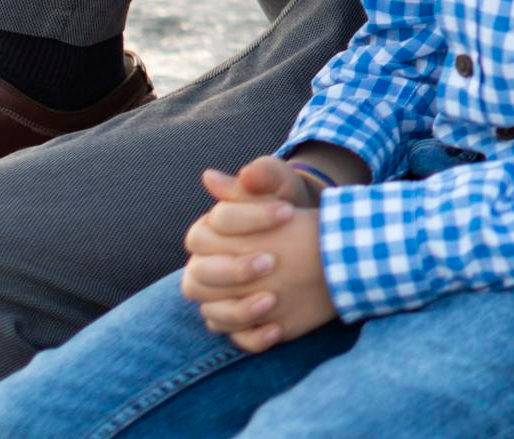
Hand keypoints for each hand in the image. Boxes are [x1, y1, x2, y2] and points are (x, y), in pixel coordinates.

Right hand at [181, 159, 336, 352]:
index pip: (213, 226)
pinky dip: (252, 337)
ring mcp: (221, 298)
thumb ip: (258, 175)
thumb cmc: (289, 205)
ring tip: (272, 299)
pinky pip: (235, 338)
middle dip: (234, 270)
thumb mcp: (281, 185)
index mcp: (210, 230)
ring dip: (239, 310)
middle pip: (199, 276)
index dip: (248, 218)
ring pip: (212, 312)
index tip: (286, 212)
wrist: (314, 237)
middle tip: (272, 261)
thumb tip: (211, 176)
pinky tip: (276, 329)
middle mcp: (206, 267)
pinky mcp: (241, 322)